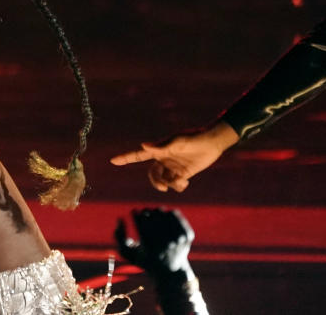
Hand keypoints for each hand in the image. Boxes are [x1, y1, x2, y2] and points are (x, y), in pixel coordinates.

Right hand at [110, 123, 237, 191]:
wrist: (212, 143)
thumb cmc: (194, 138)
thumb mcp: (178, 142)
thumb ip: (161, 146)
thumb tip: (142, 146)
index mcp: (159, 150)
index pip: (139, 155)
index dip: (126, 158)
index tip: (113, 161)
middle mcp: (164, 159)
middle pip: (152, 174)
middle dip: (155, 182)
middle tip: (162, 187)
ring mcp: (173, 167)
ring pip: (165, 181)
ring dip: (171, 185)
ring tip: (182, 182)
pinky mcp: (183, 173)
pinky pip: (175, 184)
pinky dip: (179, 186)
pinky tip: (185, 182)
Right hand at [115, 208, 194, 276]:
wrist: (171, 272)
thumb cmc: (146, 261)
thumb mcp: (128, 253)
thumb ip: (119, 236)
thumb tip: (120, 218)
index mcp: (150, 250)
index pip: (141, 224)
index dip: (135, 215)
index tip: (134, 211)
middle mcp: (166, 246)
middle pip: (152, 218)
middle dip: (146, 212)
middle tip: (144, 212)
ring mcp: (178, 240)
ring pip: (164, 214)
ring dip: (156, 211)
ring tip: (153, 213)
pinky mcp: (188, 236)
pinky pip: (175, 215)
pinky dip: (168, 212)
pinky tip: (164, 215)